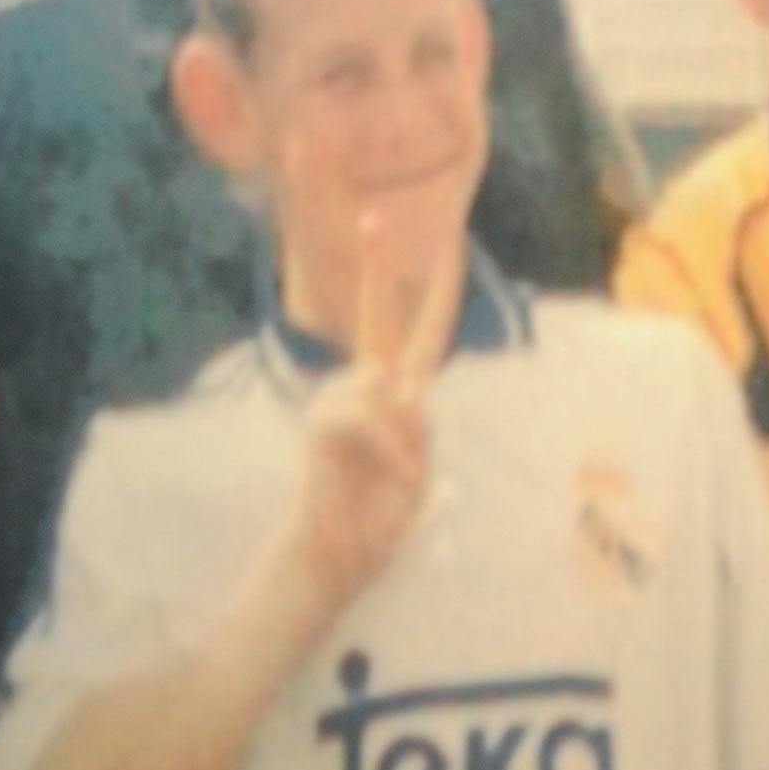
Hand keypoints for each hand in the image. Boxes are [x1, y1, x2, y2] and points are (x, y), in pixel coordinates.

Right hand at [284, 217, 461, 607]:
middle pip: (380, 322)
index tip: (444, 245)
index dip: (433, 295)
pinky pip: (370, 420)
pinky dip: (391, 452)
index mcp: (397, 398)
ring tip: (394, 477)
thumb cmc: (379, 516)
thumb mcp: (417, 472)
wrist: (340, 553)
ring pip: (388, 393)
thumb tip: (402, 391)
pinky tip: (389, 476)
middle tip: (374, 215)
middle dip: (378, 271)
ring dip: (405, 442)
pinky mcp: (324, 420)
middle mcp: (364, 388)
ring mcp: (338, 400)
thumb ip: (415, 428)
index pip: (422, 338)